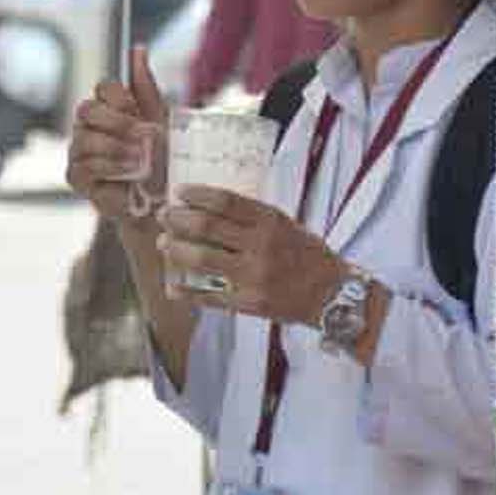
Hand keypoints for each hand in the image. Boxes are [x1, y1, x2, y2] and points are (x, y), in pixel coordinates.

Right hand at [67, 47, 167, 218]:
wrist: (161, 198)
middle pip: (87, 109)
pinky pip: (84, 165)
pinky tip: (128, 171)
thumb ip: (145, 85)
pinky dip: (108, 167)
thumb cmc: (160, 157)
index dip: (119, 97)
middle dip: (117, 122)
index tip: (138, 110)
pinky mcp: (77, 177)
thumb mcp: (158, 118)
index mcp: (108, 108)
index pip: (102, 88)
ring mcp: (79, 151)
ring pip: (84, 138)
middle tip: (144, 136)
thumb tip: (137, 49)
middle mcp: (89, 126)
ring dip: (116, 147)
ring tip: (140, 159)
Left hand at [157, 185, 344, 325]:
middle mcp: (261, 245)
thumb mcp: (285, 224)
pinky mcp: (249, 303)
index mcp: (270, 221)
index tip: (179, 192)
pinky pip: (211, 296)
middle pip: (208, 227)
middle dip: (179, 219)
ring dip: (177, 249)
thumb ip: (252, 217)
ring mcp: (254, 275)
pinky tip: (172, 286)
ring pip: (204, 258)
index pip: (226, 202)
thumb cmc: (306, 254)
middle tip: (163, 215)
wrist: (332, 294)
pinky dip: (188, 291)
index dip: (198, 195)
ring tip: (162, 243)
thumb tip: (209, 207)